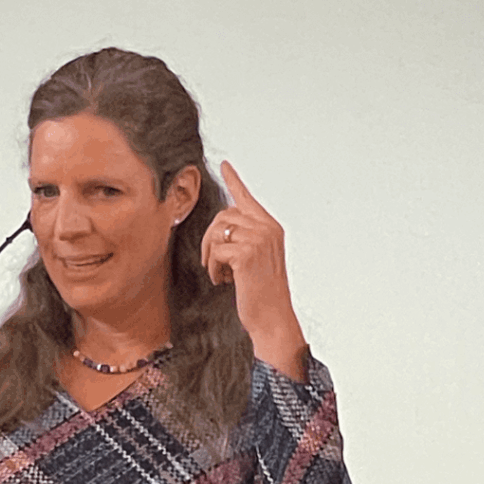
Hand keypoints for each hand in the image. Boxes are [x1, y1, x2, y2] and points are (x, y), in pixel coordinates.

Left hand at [201, 161, 307, 377]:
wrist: (272, 318)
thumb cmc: (262, 294)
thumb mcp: (256, 261)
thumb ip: (245, 239)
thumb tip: (222, 229)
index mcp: (271, 228)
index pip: (247, 198)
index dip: (234, 181)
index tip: (224, 165)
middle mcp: (267, 229)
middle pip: (224, 215)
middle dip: (210, 239)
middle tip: (212, 264)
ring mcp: (258, 239)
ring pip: (218, 232)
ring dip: (211, 255)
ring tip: (219, 274)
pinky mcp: (247, 254)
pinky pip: (216, 251)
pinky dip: (213, 268)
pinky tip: (222, 281)